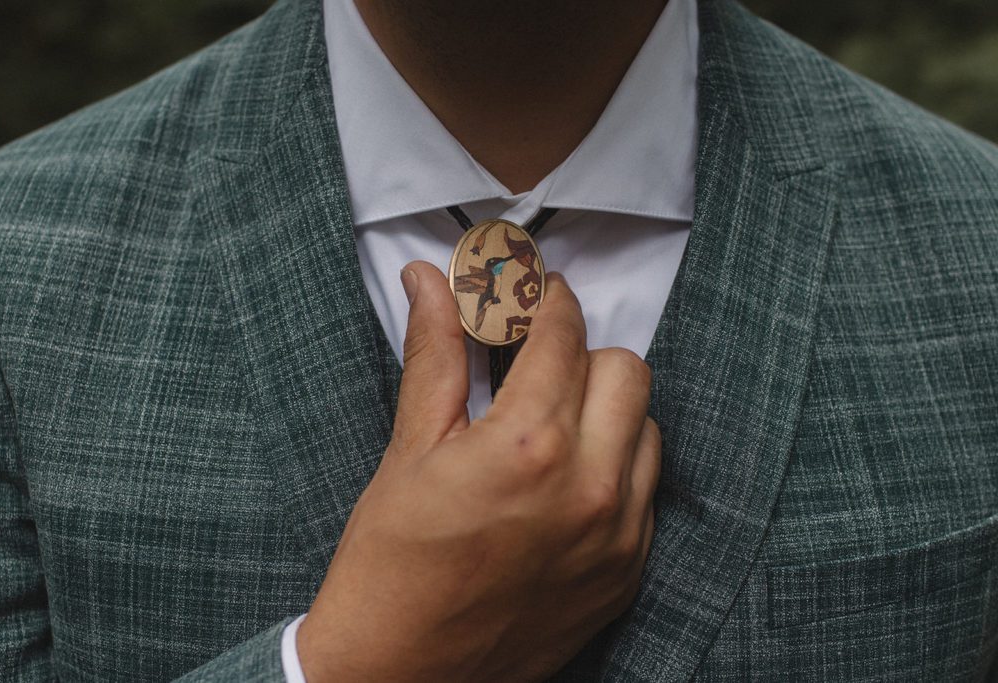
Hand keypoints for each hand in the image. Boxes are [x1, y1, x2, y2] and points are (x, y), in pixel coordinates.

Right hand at [297, 260, 660, 681]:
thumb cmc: (390, 567)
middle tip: (534, 363)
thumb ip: (436, 355)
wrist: (401, 675)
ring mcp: (618, 536)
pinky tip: (567, 478)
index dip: (544, 298)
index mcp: (528, 447)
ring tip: (551, 423)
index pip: (563, 334)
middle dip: (579, 352)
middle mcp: (590, 489)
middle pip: (623, 369)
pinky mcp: (626, 572)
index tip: (530, 294)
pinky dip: (618, 466)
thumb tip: (430, 283)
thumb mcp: (409, 450)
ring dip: (606, 408)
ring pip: (646, 426)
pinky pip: (648, 490)